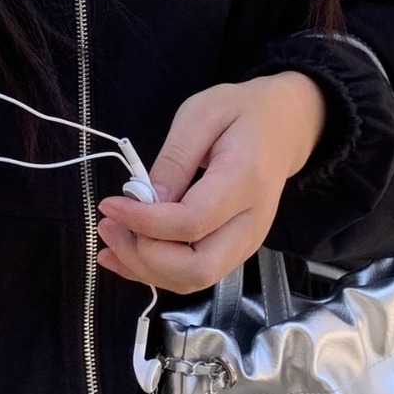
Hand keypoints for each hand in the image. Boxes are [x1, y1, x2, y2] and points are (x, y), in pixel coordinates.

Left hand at [96, 72, 326, 292]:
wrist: (284, 127)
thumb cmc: (241, 113)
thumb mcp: (201, 115)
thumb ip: (173, 160)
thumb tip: (143, 201)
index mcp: (245, 181)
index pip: (191, 222)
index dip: (144, 222)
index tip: (110, 204)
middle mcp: (251, 224)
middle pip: (195, 269)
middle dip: (143, 256)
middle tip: (109, 225)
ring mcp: (245, 243)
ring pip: (191, 280)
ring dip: (143, 267)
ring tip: (111, 235)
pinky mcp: (234, 251)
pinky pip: (192, 275)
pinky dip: (153, 271)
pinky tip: (121, 255)